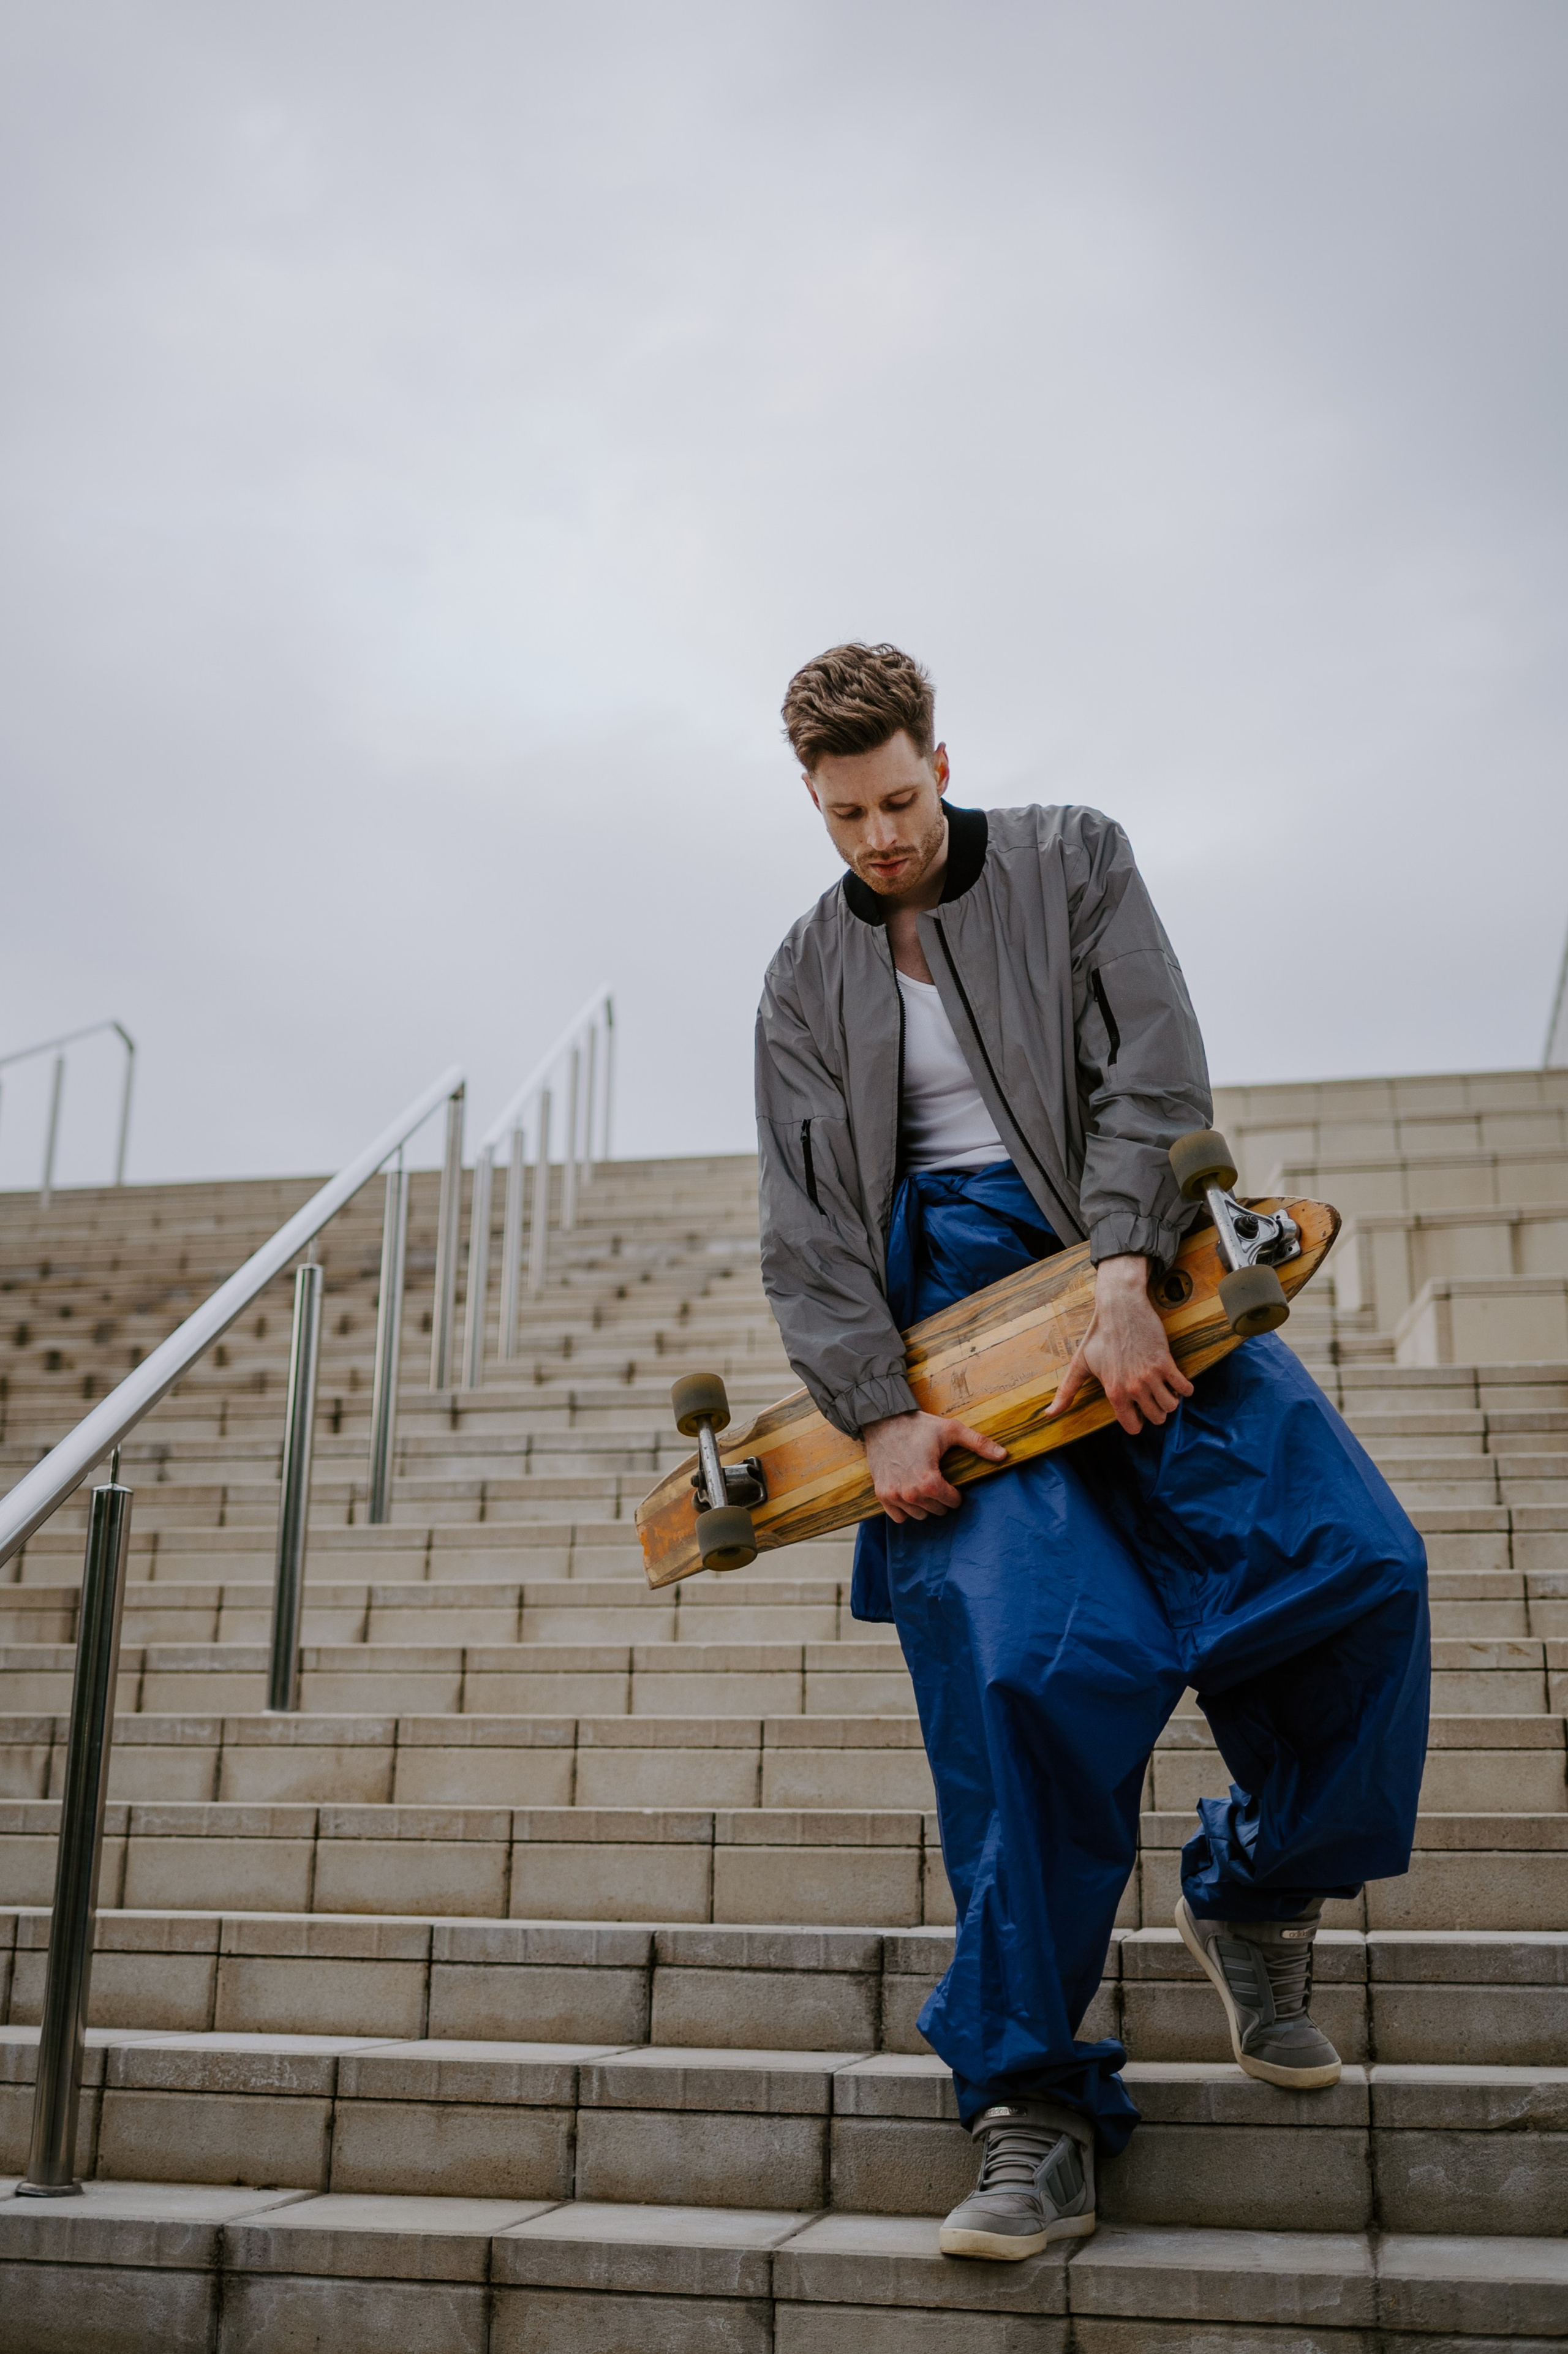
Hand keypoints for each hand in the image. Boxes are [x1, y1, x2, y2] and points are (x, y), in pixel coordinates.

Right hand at [861, 1409, 1007, 1523]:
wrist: (884, 1420)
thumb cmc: (919, 1425)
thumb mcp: (952, 1430)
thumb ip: (979, 1444)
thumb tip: (1005, 1455)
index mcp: (928, 1481)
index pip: (951, 1502)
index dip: (956, 1493)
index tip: (953, 1483)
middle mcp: (910, 1493)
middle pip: (936, 1510)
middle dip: (941, 1499)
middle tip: (939, 1483)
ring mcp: (894, 1495)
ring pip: (919, 1515)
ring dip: (925, 1506)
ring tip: (925, 1487)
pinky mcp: (882, 1495)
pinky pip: (899, 1517)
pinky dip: (905, 1510)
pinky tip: (909, 1494)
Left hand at [1045, 1254, 1193, 1435]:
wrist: (1120, 1308)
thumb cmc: (1099, 1335)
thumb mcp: (1080, 1364)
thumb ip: (1067, 1392)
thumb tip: (1049, 1415)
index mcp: (1113, 1392)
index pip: (1133, 1427)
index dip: (1137, 1421)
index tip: (1137, 1410)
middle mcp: (1132, 1388)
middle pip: (1156, 1418)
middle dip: (1156, 1412)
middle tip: (1152, 1398)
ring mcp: (1150, 1376)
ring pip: (1171, 1406)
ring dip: (1170, 1401)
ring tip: (1163, 1389)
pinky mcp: (1165, 1363)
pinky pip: (1184, 1388)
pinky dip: (1184, 1389)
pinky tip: (1177, 1381)